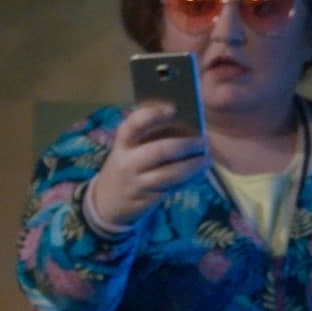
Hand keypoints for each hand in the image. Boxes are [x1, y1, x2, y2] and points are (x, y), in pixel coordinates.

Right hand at [84, 101, 207, 232]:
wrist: (105, 202)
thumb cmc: (125, 166)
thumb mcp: (127, 149)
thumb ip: (150, 135)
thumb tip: (188, 126)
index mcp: (123, 143)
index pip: (133, 125)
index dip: (152, 115)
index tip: (172, 109)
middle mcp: (127, 161)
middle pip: (160, 150)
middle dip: (187, 145)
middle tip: (203, 142)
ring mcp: (137, 182)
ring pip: (171, 173)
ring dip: (193, 165)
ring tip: (206, 160)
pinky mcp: (147, 199)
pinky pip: (173, 188)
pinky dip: (190, 180)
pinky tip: (199, 174)